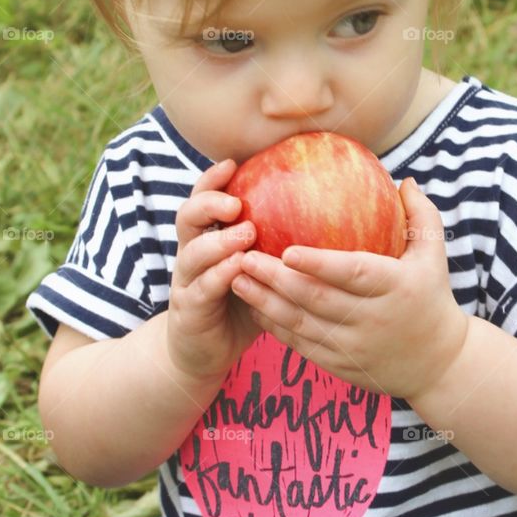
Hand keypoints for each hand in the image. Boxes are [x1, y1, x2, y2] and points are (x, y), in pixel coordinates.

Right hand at [167, 159, 262, 385]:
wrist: (203, 354)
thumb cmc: (241, 306)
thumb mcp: (260, 272)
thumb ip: (278, 245)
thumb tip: (329, 216)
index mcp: (207, 239)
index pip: (203, 199)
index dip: (213, 179)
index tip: (234, 162)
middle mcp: (191, 255)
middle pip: (187, 217)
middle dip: (209, 203)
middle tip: (236, 202)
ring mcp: (187, 281)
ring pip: (193, 252)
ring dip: (219, 241)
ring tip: (246, 233)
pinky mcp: (189, 309)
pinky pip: (203, 288)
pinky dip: (221, 276)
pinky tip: (241, 269)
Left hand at [228, 176, 470, 400]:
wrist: (438, 365)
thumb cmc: (433, 298)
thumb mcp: (434, 256)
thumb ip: (421, 216)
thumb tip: (404, 179)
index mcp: (395, 287)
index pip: (353, 274)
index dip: (319, 264)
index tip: (287, 250)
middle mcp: (373, 319)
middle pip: (317, 299)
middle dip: (276, 279)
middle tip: (244, 255)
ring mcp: (354, 346)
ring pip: (301, 325)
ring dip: (265, 302)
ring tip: (236, 278)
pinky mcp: (340, 365)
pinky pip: (300, 345)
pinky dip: (275, 326)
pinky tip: (253, 306)